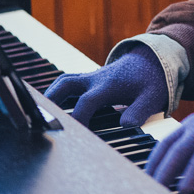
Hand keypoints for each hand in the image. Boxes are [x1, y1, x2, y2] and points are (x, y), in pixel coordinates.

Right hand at [44, 45, 167, 126]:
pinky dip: (58, 91)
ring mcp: (92, 76)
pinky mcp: (90, 78)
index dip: (77, 117)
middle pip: (66, 84)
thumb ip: (139, 111)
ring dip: (51, 95)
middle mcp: (96, 79)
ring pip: (64, 81)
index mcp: (109, 85)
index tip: (71, 134)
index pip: (86, 101)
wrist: (154, 59)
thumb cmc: (152, 80)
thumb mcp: (152, 98)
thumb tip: (126, 125)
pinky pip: (69, 81)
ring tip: (39, 113)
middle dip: (51, 100)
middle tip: (39, 118)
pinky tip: (52, 105)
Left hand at [145, 100, 193, 193]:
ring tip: (184, 190)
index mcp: (188, 126)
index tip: (146, 179)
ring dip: (192, 173)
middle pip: (179, 150)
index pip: (166, 144)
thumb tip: (165, 174)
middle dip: (166, 170)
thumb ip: (184, 150)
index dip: (154, 161)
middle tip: (158, 189)